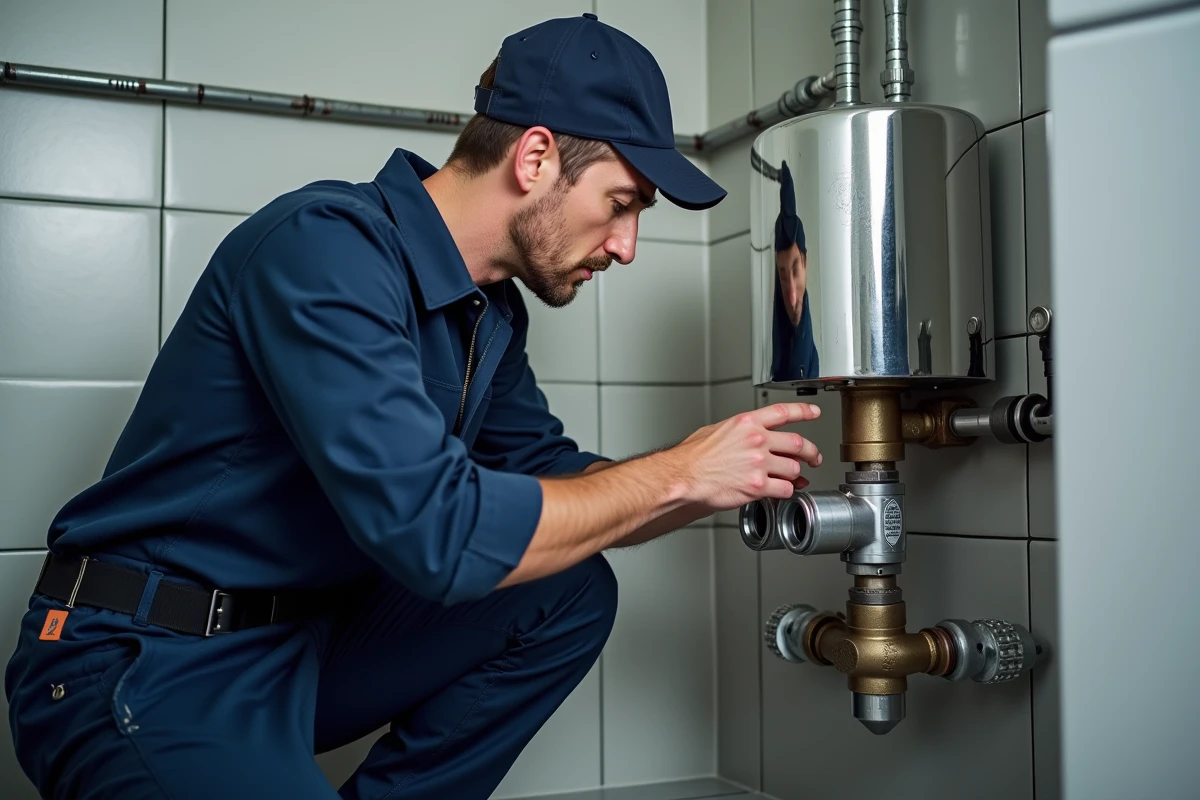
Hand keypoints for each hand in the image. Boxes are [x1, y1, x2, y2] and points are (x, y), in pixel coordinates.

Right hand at [664, 403, 822, 511]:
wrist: (684, 477)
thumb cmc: (692, 457)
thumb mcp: (715, 431)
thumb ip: (738, 432)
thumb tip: (749, 436)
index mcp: (747, 423)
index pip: (783, 412)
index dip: (803, 411)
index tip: (814, 412)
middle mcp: (756, 441)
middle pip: (797, 443)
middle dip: (810, 452)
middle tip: (814, 458)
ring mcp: (759, 463)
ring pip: (793, 469)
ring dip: (795, 475)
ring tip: (790, 478)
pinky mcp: (758, 486)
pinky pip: (784, 489)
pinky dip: (786, 492)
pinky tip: (780, 491)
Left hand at [775, 244, 806, 327]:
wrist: (792, 242)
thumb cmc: (788, 252)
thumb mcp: (786, 268)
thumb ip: (790, 285)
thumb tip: (792, 300)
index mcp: (796, 283)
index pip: (795, 303)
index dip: (795, 314)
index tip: (795, 324)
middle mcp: (799, 284)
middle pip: (797, 303)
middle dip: (797, 314)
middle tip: (796, 325)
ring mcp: (799, 281)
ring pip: (798, 299)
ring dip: (797, 308)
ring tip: (797, 318)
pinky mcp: (798, 277)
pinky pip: (797, 292)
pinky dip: (796, 300)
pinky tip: (795, 302)